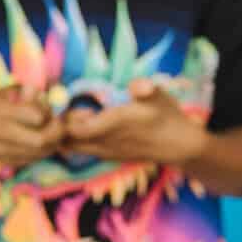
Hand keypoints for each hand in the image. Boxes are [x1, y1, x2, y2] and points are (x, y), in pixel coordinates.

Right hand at [0, 87, 65, 165]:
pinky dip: (43, 152)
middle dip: (56, 134)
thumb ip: (33, 94)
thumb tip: (56, 101)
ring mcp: (0, 150)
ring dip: (53, 144)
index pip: (37, 117)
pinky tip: (43, 142)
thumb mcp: (12, 91)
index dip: (48, 114)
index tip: (49, 110)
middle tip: (60, 126)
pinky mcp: (5, 161)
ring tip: (53, 133)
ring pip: (39, 153)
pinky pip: (33, 160)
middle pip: (40, 140)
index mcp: (1, 109)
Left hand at [60, 80, 200, 166]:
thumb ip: (146, 89)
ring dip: (68, 135)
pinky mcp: (109, 156)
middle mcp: (105, 141)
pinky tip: (87, 128)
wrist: (179, 145)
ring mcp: (106, 152)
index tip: (68, 104)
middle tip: (67, 111)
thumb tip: (139, 85)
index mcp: (112, 124)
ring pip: (74, 149)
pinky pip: (84, 151)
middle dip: (61, 128)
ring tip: (77, 119)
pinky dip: (77, 141)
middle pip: (67, 141)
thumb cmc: (167, 116)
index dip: (64, 117)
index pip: (73, 128)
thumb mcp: (159, 96)